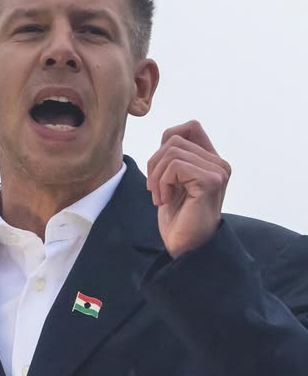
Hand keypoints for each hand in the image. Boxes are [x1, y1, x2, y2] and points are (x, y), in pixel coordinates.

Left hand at [146, 120, 230, 258]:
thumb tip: (169, 134)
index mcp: (212, 161)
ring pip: (171, 151)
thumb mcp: (172, 180)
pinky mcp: (211, 181)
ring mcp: (218, 171)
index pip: (190, 127)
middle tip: (155, 190)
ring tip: (160, 197)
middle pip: (174, 139)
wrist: (185, 248)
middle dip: (154, 164)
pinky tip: (165, 201)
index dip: (168, 140)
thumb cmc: (178, 218)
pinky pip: (175, 165)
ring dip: (156, 176)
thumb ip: (174, 157)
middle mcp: (219, 163)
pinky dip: (162, 182)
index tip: (161, 171)